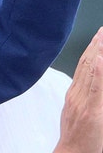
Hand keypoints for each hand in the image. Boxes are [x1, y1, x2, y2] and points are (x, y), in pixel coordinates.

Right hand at [54, 27, 102, 152]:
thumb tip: (93, 81)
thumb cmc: (79, 140)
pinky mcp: (92, 112)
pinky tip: (99, 59)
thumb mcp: (78, 114)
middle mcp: (76, 95)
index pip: (83, 66)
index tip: (98, 35)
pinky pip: (95, 88)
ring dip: (99, 52)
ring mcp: (83, 103)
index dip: (91, 49)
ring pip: (91, 72)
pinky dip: (98, 71)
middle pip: (86, 65)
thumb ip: (85, 97)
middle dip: (96, 45)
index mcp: (74, 95)